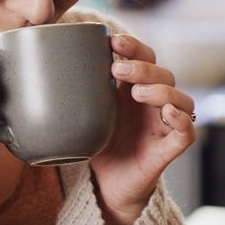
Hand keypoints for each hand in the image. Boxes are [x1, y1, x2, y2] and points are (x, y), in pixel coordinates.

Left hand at [89, 33, 196, 224]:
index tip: (113, 41)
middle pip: (163, 74)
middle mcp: (153, 103)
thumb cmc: (95, 142)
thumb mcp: (82, 111)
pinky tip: (167, 112)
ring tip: (136, 92)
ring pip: (181, 99)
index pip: (145, 57)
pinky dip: (181, 120)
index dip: (134, 46)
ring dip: (161, 90)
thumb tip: (37, 65)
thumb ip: (70, 90)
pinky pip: (186, 133)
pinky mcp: (168, 150)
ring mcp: (163, 126)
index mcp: (134, 88)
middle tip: (117, 69)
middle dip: (142, 67)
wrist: (105, 183)